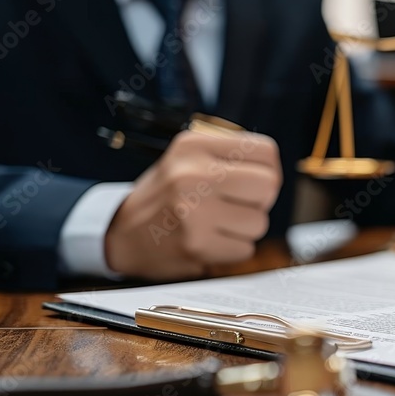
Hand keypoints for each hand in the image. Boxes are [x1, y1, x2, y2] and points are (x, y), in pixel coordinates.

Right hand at [105, 129, 282, 279]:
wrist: (121, 234)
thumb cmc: (165, 196)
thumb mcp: (187, 159)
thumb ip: (228, 157)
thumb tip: (273, 169)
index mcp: (193, 146)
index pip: (265, 151)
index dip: (267, 169)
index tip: (254, 181)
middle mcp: (192, 174)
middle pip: (268, 185)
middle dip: (260, 200)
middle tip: (239, 205)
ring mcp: (194, 211)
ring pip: (259, 222)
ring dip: (245, 228)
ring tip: (217, 224)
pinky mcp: (196, 245)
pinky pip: (244, 249)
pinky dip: (232, 249)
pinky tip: (209, 241)